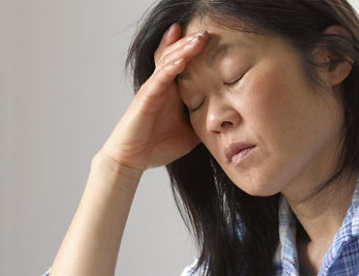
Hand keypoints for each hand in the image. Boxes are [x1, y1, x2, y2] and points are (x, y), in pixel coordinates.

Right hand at [98, 22, 207, 172]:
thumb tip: (226, 123)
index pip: (182, 63)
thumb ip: (204, 123)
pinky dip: (169, 69)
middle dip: (190, 42)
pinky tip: (181, 61)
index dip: (193, 50)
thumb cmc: (156, 146)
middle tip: (206, 31)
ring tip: (198, 38)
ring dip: (183, 49)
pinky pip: (158, 80)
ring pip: (168, 63)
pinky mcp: (145, 99)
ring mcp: (152, 90)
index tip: (211, 39)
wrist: (133, 160)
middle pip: (175, 56)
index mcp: (171, 91)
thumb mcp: (189, 134)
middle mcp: (161, 86)